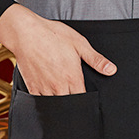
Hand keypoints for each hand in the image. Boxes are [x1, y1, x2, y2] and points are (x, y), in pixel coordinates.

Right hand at [0, 4, 115, 95]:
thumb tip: (111, 70)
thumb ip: (96, 59)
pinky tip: (49, 96)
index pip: (83, 100)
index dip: (86, 102)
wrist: (27, 33)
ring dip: (59, 104)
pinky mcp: (31, 87)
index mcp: (72, 77)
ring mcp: (43, 88)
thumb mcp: (79, 44)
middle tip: (75, 99)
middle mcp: (58, 86)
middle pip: (69, 106)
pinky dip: (45, 102)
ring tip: (63, 97)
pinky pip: (39, 102)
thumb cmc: (53, 35)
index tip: (88, 100)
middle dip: (73, 105)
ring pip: (54, 106)